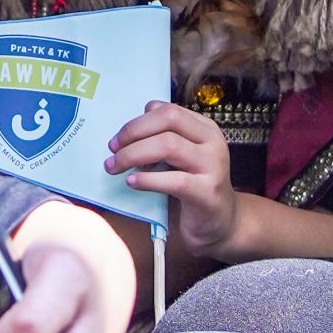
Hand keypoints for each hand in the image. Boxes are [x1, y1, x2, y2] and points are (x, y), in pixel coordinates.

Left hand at [106, 101, 237, 257]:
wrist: (220, 222)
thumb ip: (162, 138)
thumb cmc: (193, 186)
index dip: (138, 122)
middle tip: (113, 149)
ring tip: (115, 166)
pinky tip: (132, 182)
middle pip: (169, 120)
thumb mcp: (180, 156)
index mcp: (204, 128)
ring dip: (134, 154)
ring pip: (169, 145)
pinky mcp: (207, 193)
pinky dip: (147, 179)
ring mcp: (213, 166)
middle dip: (134, 132)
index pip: (168, 110)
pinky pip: (174, 180)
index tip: (119, 139)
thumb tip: (129, 130)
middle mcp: (212, 142)